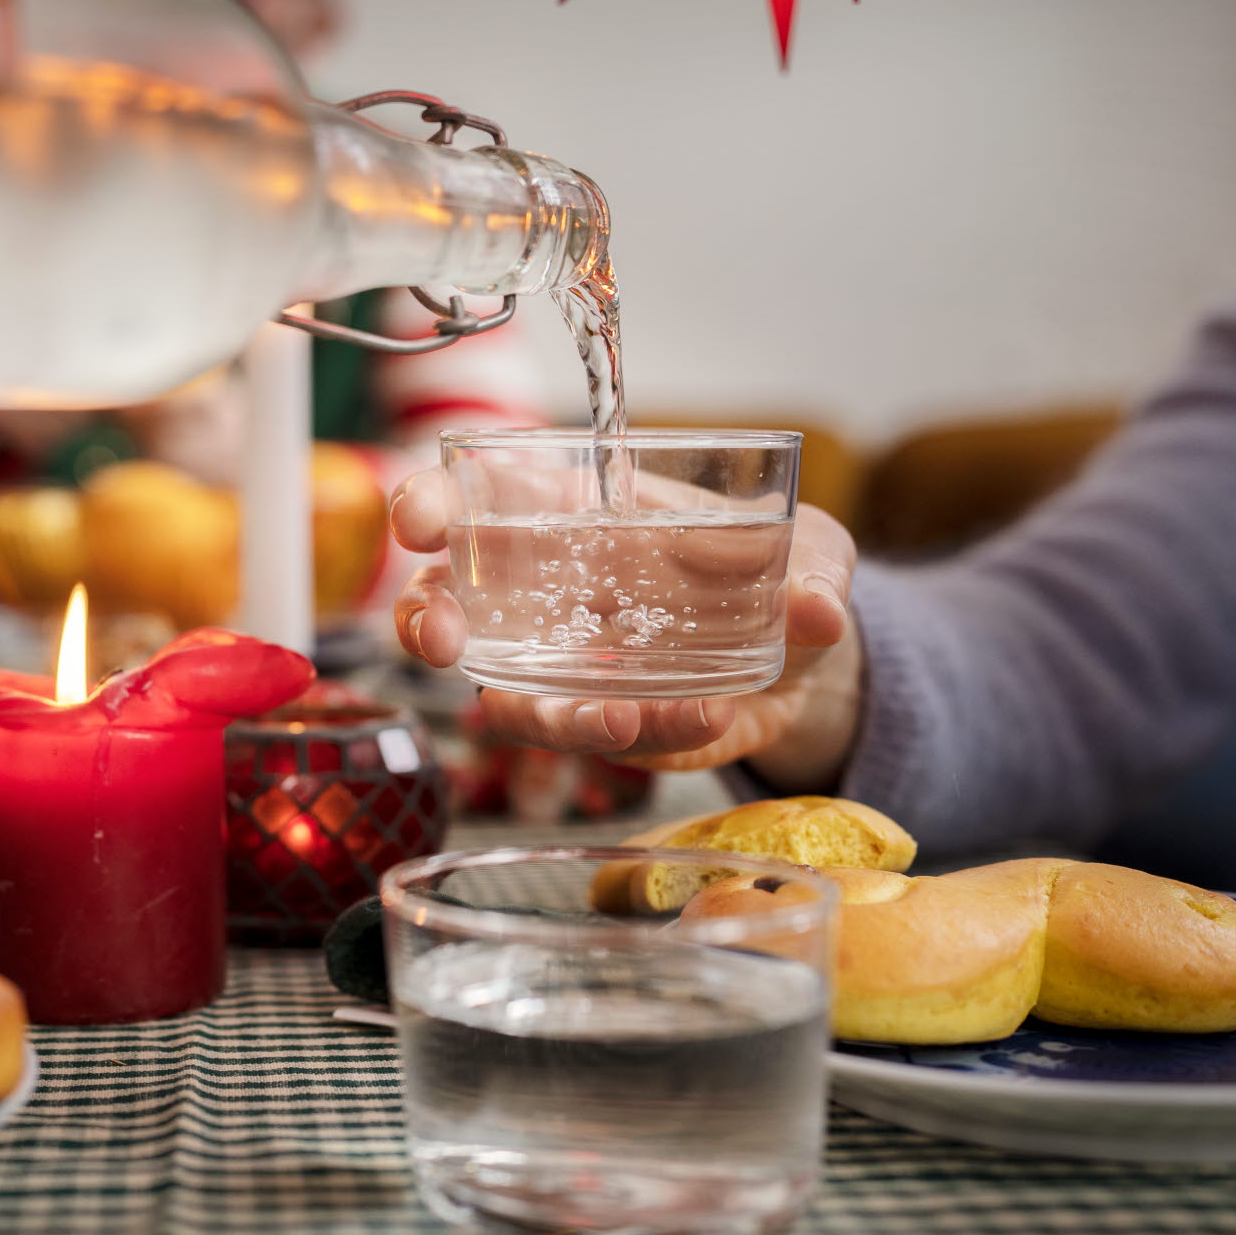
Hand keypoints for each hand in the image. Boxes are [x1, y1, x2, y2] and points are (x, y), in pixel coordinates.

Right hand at [388, 468, 865, 783]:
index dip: (429, 504)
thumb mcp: (811, 550)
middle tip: (442, 645)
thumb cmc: (782, 572)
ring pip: (501, 692)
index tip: (416, 522)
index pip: (475, 497)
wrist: (807, 663)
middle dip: (425, 621)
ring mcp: (565, 664)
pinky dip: (636, 735)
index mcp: (573, 511)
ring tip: (615, 717)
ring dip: (540, 712)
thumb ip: (814, 569)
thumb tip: (819, 610)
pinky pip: (590, 737)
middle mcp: (549, 589)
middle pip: (445, 602)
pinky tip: (695, 719)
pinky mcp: (600, 721)